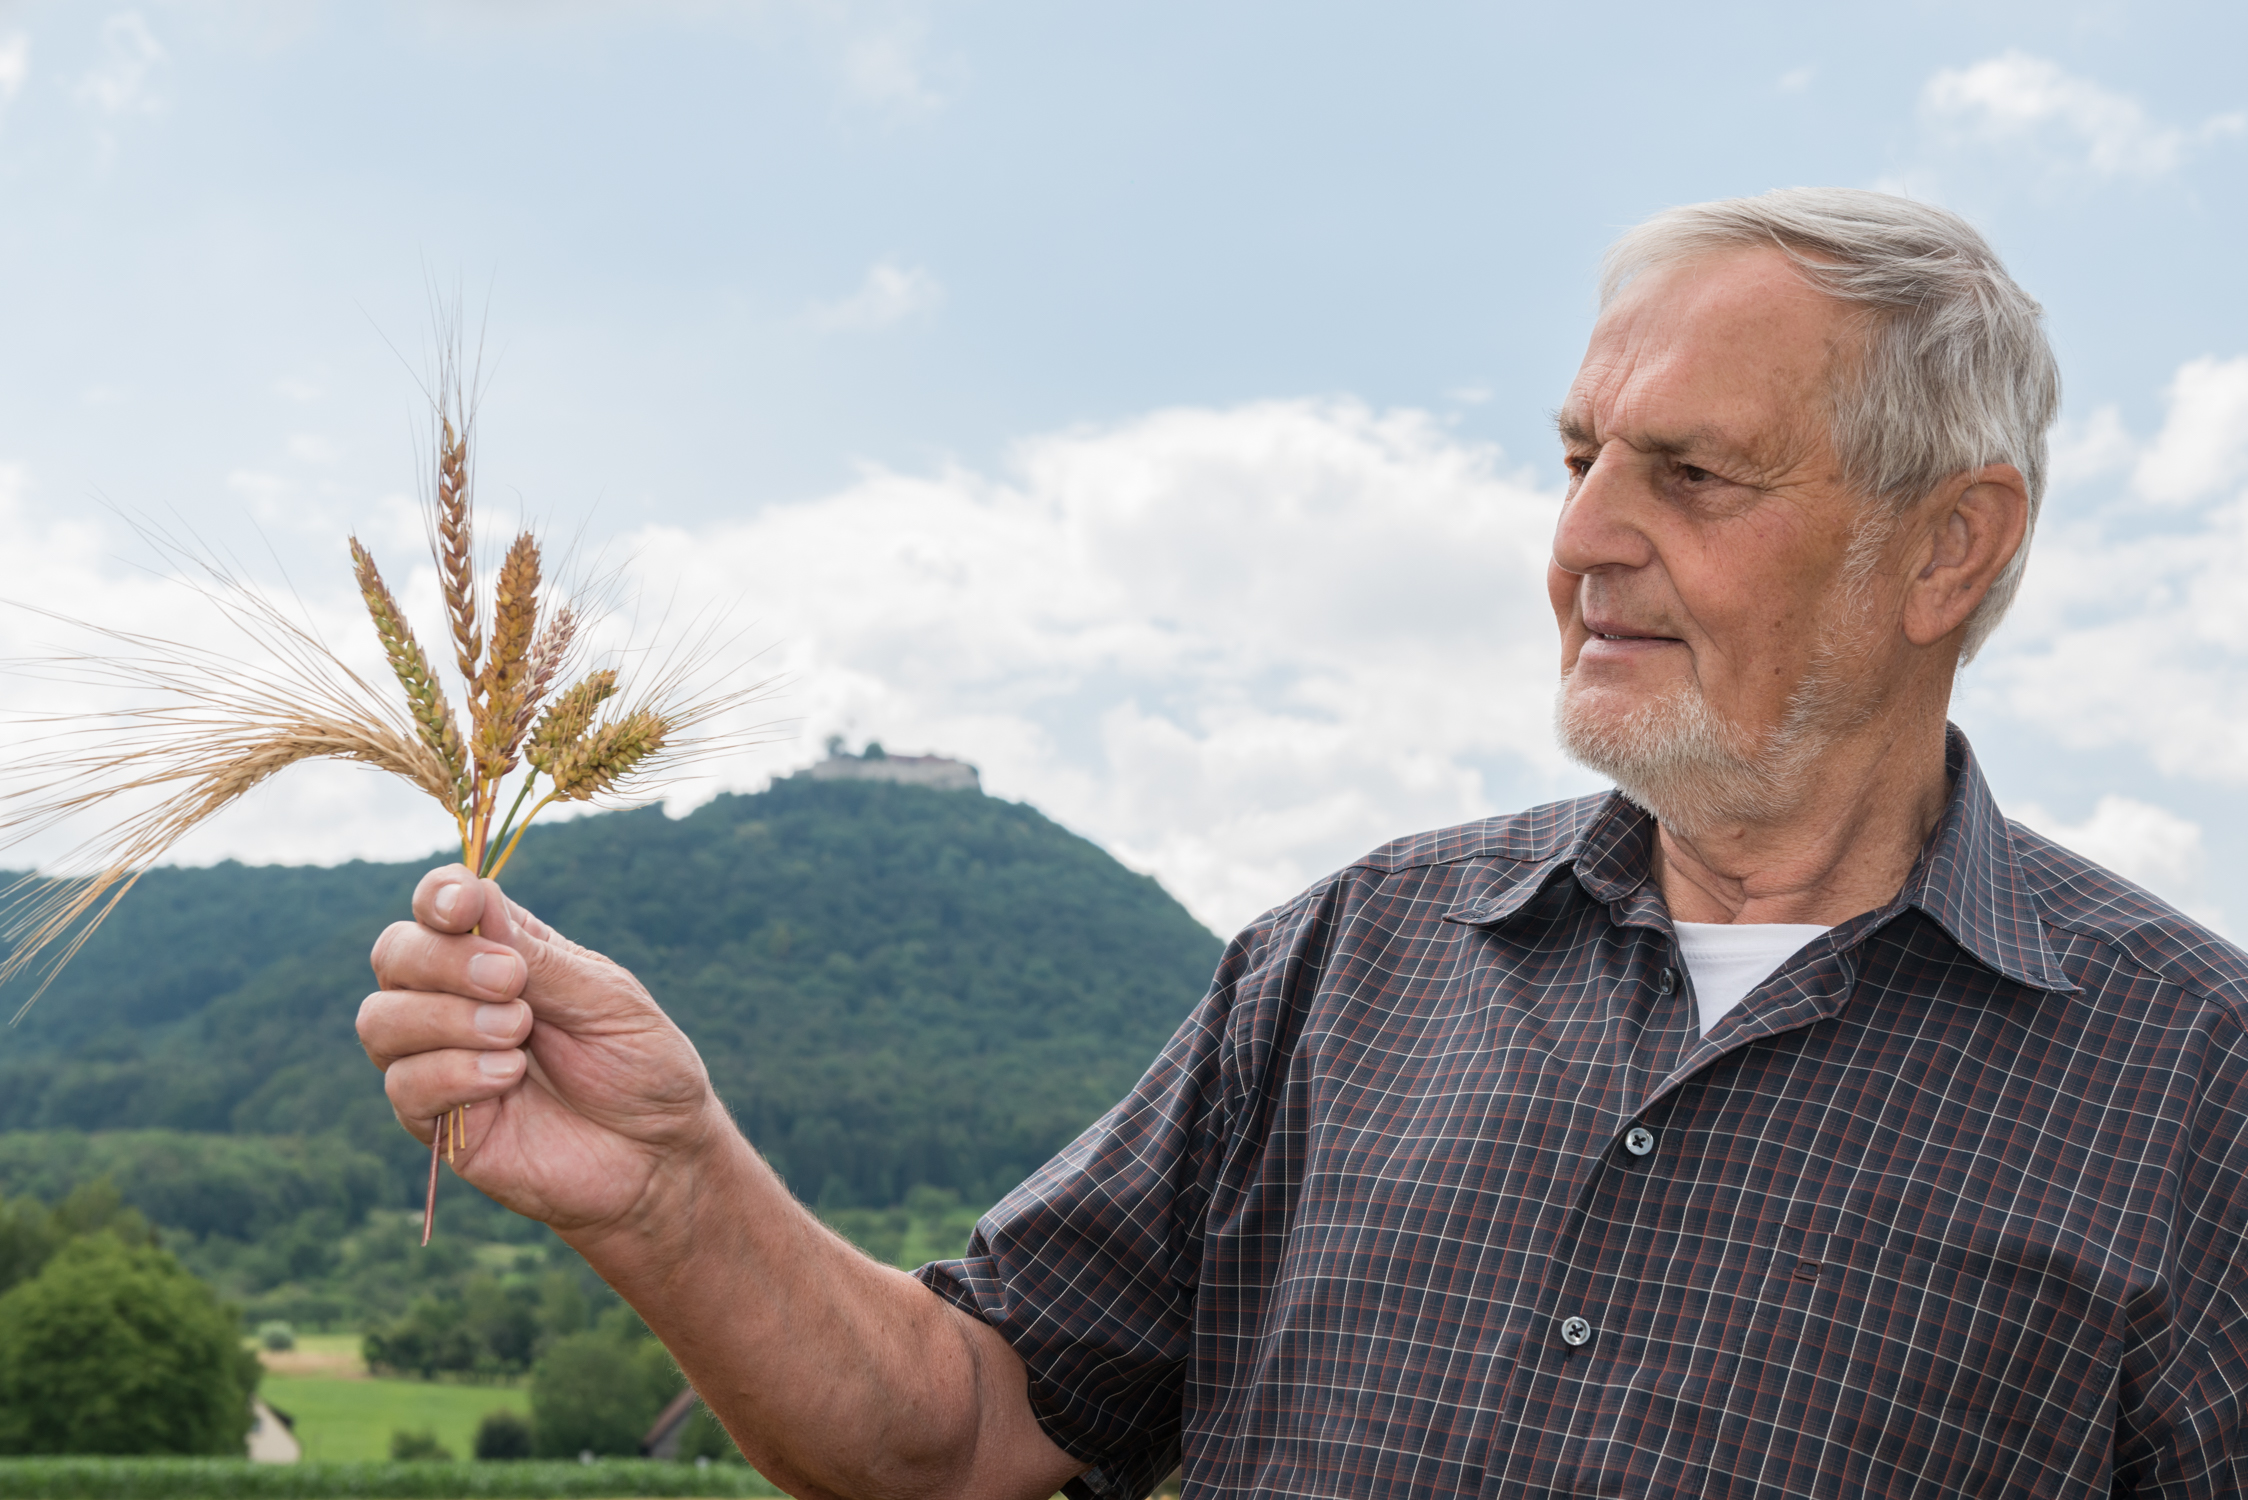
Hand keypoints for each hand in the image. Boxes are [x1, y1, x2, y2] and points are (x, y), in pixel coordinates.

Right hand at [358, 865, 723, 1235]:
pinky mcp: (436, 1123)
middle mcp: (456, 1000)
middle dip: (442, 961)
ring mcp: (440, 1060)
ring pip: (380, 1019)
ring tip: (517, 1035)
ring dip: (446, 1018)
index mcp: (502, 954)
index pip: (438, 906)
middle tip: (513, 984)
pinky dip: (452, 1073)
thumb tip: (475, 897)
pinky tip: (508, 1077)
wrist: (659, 1156)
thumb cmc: (642, 1067)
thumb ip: (538, 956)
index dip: (438, 897)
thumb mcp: (605, 997)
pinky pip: (403, 1086)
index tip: (462, 907)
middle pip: (394, 954)